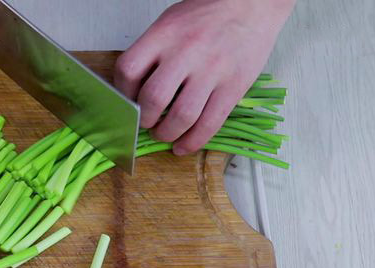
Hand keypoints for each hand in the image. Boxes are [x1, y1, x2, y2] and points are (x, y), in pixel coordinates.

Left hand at [114, 0, 294, 154]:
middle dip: (144, 119)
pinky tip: (184, 146)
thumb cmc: (208, 13)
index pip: (128, 70)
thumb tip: (133, 90)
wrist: (252, 3)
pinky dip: (193, 142)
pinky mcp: (234, 86)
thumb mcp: (170, 22)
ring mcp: (212, 70)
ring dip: (166, 134)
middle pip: (153, 98)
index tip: (126, 102)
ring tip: (164, 134)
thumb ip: (151, 52)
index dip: (122, 92)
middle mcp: (187, 52)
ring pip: (181, 116)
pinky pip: (210, 123)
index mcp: (165, 34)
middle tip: (146, 122)